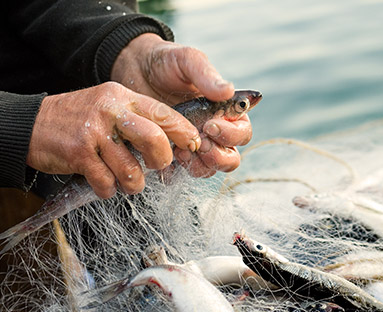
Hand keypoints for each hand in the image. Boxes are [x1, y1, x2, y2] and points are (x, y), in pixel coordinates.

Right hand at [27, 82, 200, 197]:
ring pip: (132, 170)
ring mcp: (94, 132)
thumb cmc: (79, 120)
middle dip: (162, 161)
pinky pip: (107, 183)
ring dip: (133, 183)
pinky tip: (104, 184)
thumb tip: (174, 143)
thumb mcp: (110, 106)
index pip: (165, 114)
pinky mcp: (79, 153)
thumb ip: (139, 119)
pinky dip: (109, 190)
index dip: (184, 133)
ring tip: (127, 181)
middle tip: (157, 167)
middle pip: (155, 139)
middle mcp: (111, 111)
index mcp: (123, 97)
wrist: (30, 124)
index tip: (193, 147)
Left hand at [111, 34, 251, 176]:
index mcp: (226, 111)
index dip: (232, 134)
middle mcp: (215, 131)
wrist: (134, 68)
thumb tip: (229, 90)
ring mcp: (194, 144)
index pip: (243, 132)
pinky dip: (176, 171)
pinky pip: (182, 173)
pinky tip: (164, 156)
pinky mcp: (173, 153)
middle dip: (218, 156)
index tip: (210, 124)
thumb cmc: (166, 62)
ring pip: (209, 169)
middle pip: (231, 158)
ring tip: (179, 150)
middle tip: (198, 143)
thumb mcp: (187, 61)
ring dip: (198, 165)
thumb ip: (207, 76)